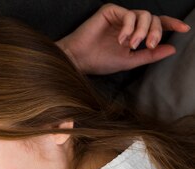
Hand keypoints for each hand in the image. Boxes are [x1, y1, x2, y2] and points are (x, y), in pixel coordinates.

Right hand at [57, 3, 190, 74]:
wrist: (78, 60)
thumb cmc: (99, 61)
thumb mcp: (129, 61)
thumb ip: (149, 55)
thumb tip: (172, 48)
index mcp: (134, 33)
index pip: (156, 24)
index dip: (171, 25)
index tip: (184, 29)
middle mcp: (128, 22)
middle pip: (152, 19)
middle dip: (154, 32)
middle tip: (148, 46)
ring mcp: (119, 15)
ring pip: (143, 15)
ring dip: (142, 31)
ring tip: (131, 45)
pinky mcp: (110, 11)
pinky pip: (128, 14)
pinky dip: (129, 27)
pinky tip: (121, 39)